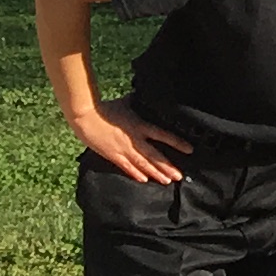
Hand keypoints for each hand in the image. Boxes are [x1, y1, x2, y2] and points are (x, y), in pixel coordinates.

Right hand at [70, 98, 190, 184]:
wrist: (85, 116)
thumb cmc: (104, 108)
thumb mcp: (126, 103)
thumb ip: (137, 103)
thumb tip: (144, 94)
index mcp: (140, 126)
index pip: (163, 135)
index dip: (177, 143)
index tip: (190, 149)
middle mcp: (134, 139)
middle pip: (155, 155)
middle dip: (168, 166)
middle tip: (179, 176)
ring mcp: (123, 149)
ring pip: (143, 164)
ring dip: (155, 173)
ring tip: (167, 181)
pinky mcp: (112, 155)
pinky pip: (126, 167)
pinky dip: (135, 174)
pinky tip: (144, 180)